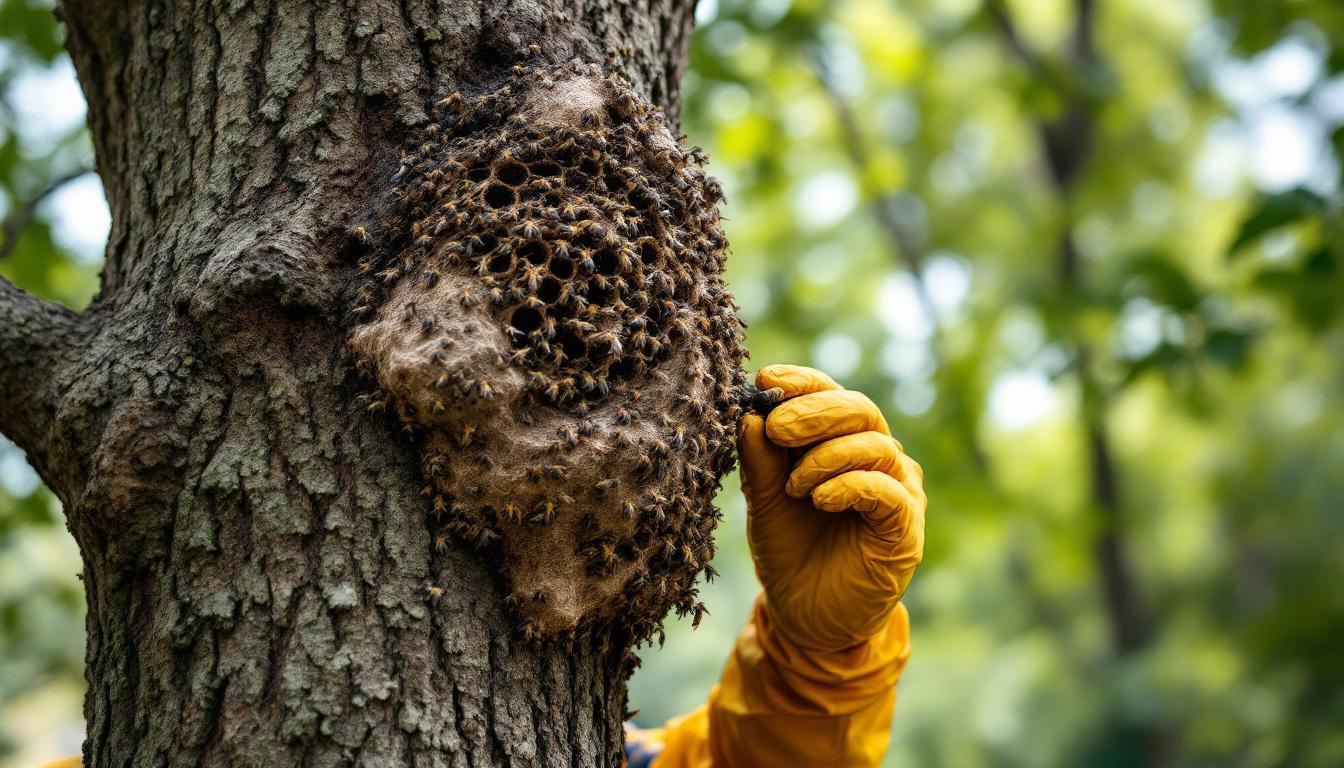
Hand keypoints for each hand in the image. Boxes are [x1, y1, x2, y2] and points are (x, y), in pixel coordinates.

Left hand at [738, 364, 925, 650]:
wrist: (807, 618)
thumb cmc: (790, 552)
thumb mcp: (765, 501)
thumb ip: (760, 460)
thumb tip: (748, 415)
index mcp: (842, 443)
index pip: (832, 394)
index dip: (803, 382)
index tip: (766, 379)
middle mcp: (877, 459)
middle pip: (859, 410)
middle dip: (814, 411)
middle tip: (778, 428)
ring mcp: (897, 490)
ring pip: (874, 445)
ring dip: (826, 457)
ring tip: (794, 487)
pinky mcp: (906, 526)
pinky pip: (886, 490)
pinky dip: (848, 485)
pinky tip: (819, 499)